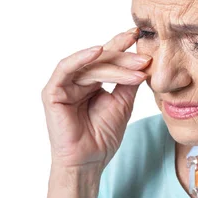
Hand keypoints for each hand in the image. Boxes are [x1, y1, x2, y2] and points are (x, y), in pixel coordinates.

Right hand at [41, 28, 150, 169]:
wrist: (89, 161)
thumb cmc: (102, 136)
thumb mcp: (123, 103)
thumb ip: (128, 81)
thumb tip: (143, 59)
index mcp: (91, 82)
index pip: (108, 59)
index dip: (123, 46)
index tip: (141, 35)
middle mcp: (76, 80)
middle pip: (102, 60)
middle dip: (125, 57)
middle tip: (145, 59)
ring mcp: (63, 85)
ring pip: (91, 65)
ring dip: (115, 65)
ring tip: (137, 67)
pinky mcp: (53, 91)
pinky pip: (65, 68)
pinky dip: (81, 58)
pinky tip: (98, 51)